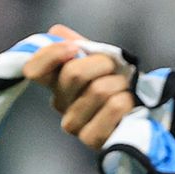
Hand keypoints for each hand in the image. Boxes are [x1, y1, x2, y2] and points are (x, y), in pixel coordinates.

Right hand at [23, 24, 135, 150]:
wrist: (140, 112)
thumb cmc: (116, 83)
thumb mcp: (97, 59)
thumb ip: (77, 44)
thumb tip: (57, 33)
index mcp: (55, 82)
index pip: (34, 69)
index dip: (51, 54)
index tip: (73, 48)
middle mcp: (59, 104)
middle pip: (74, 73)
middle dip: (103, 63)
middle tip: (115, 70)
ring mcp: (73, 125)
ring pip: (98, 90)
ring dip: (120, 83)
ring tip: (124, 90)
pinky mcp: (92, 139)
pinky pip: (113, 107)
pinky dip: (127, 100)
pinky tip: (128, 105)